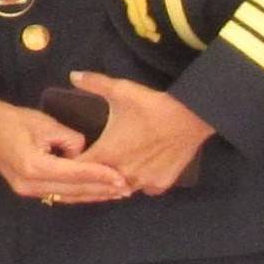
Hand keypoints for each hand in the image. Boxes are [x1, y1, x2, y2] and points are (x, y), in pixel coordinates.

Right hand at [0, 90, 132, 204]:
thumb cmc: (13, 120)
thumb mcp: (45, 123)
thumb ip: (70, 140)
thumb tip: (84, 153)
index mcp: (34, 166)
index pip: (75, 174)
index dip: (100, 176)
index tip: (122, 178)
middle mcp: (31, 184)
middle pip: (73, 190)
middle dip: (100, 190)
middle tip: (126, 189)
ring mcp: (27, 190)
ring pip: (67, 196)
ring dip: (91, 195)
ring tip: (115, 194)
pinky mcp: (28, 189)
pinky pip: (58, 194)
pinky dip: (78, 193)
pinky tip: (94, 192)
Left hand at [68, 71, 217, 195]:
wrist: (191, 117)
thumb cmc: (151, 105)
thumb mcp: (121, 90)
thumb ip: (94, 83)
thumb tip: (73, 75)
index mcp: (105, 154)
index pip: (77, 168)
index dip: (73, 162)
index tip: (73, 155)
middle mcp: (120, 174)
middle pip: (99, 181)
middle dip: (94, 173)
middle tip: (97, 160)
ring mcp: (141, 182)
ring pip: (122, 187)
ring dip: (117, 179)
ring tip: (117, 166)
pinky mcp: (159, 185)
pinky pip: (144, 188)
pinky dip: (141, 181)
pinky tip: (142, 169)